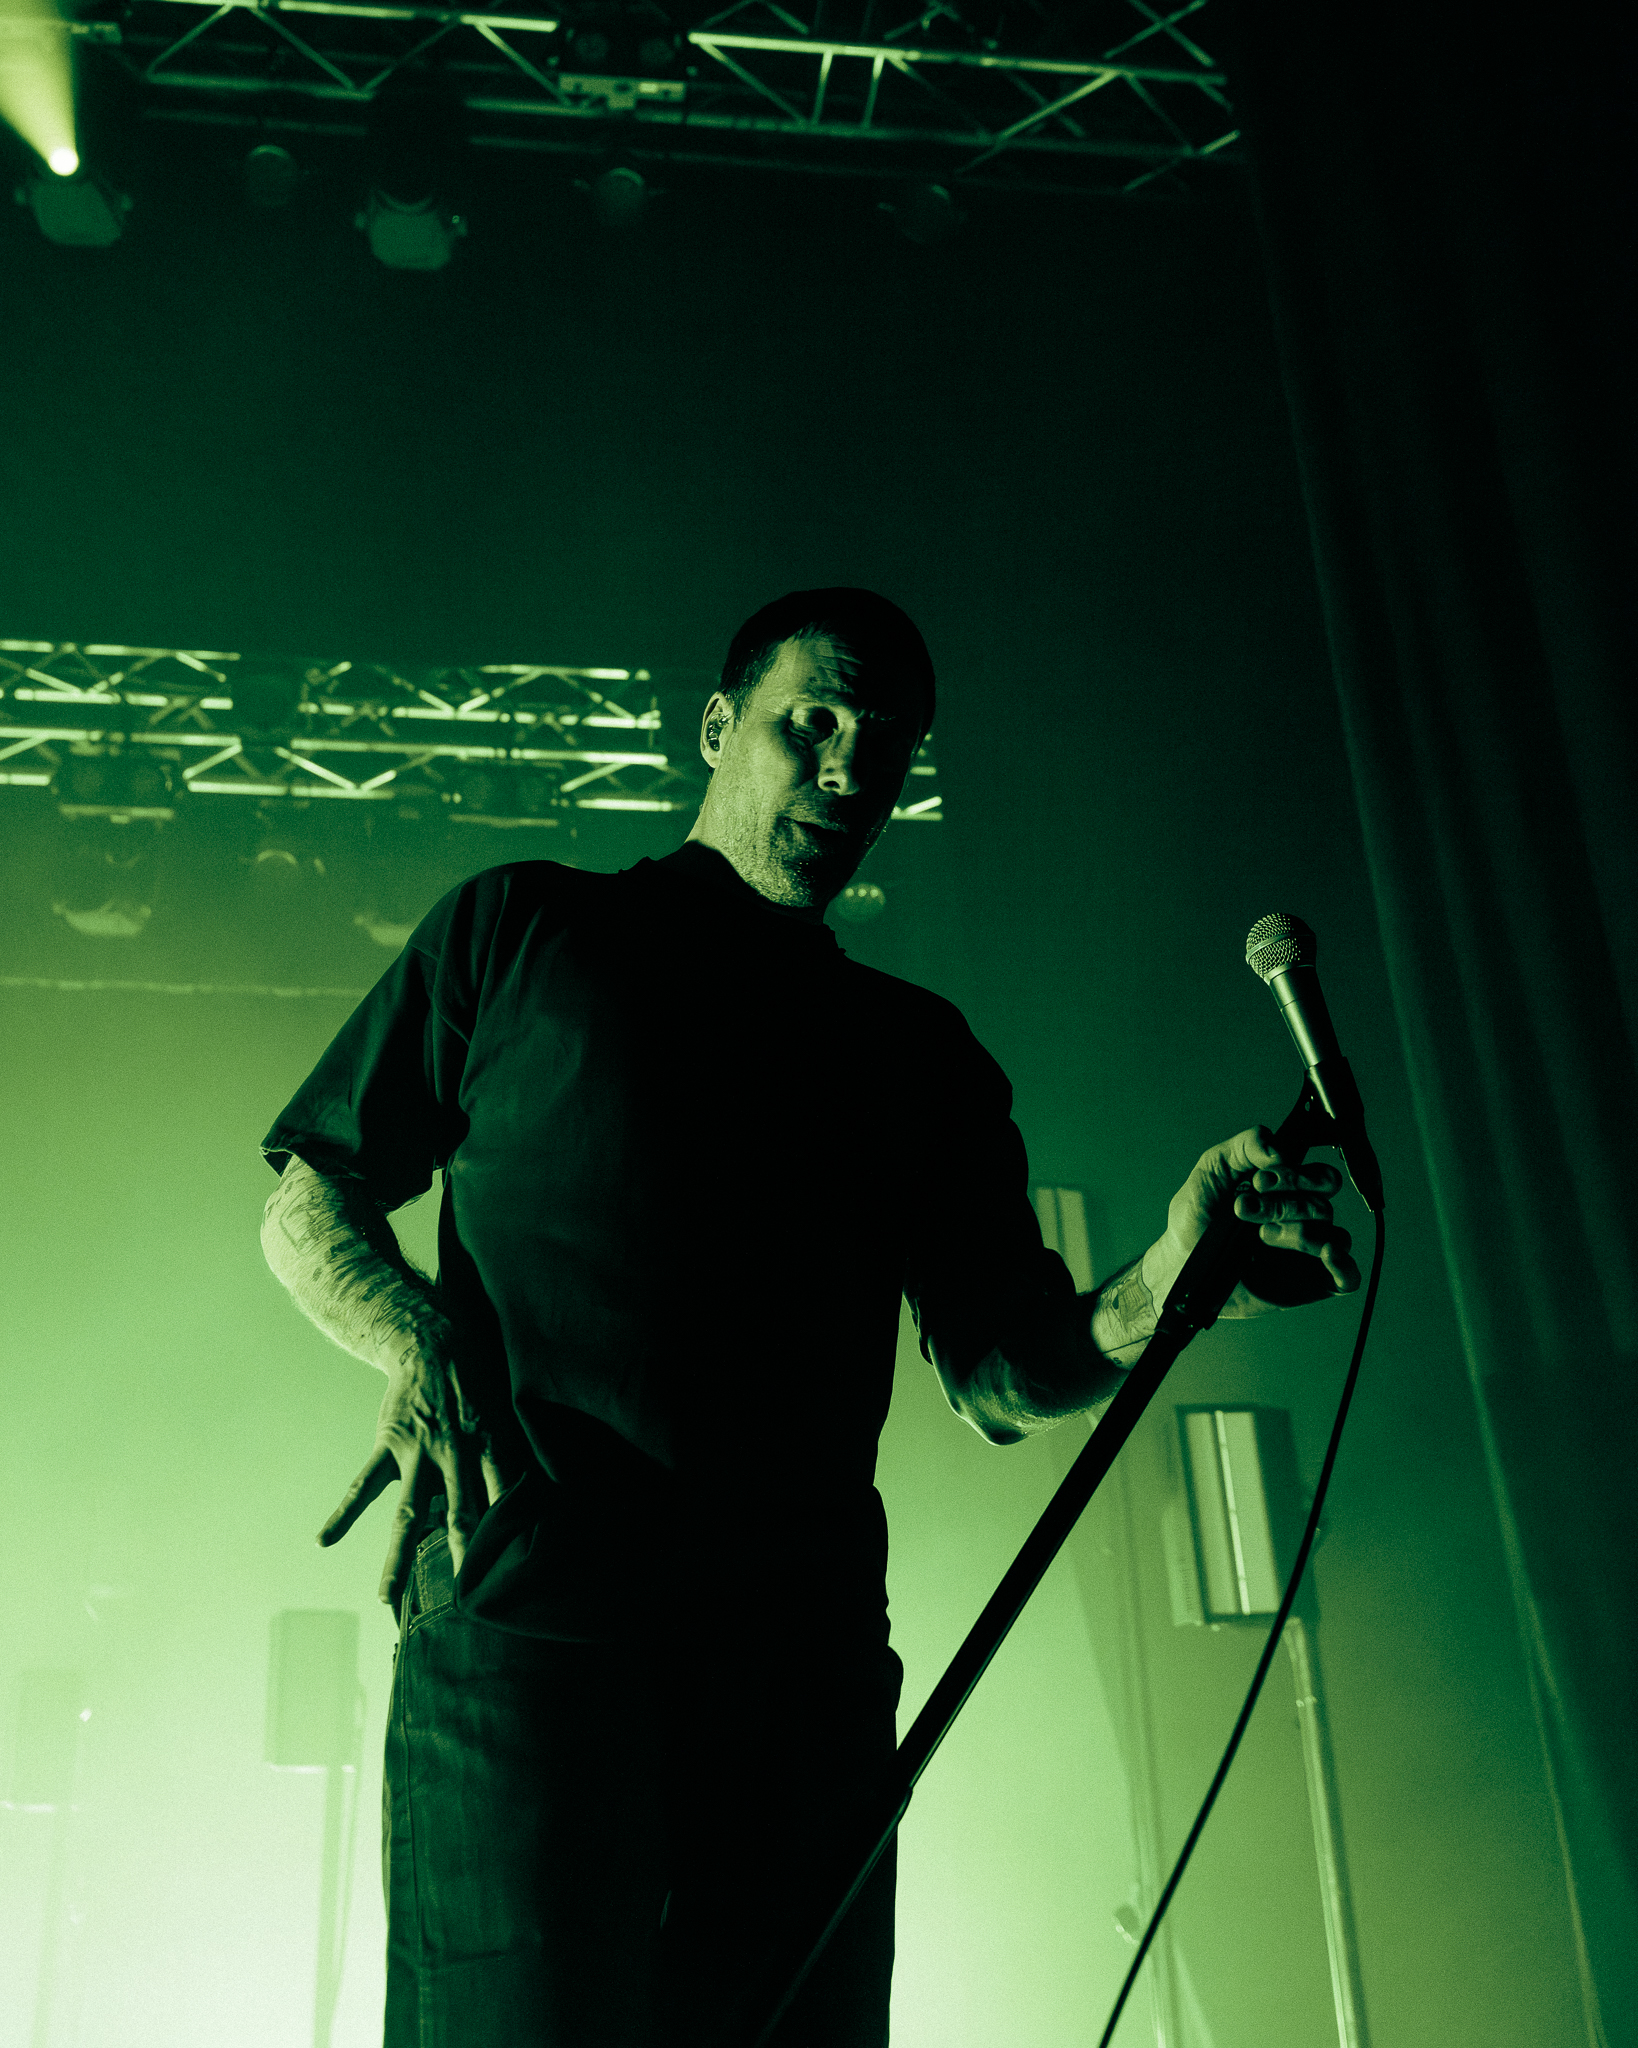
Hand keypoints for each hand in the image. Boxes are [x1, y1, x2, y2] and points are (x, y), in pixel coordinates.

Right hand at [318, 1339, 499, 1618]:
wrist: (435, 1343)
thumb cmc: (480, 1389)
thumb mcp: (509, 1418)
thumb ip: (520, 1461)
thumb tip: (547, 1501)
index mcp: (490, 1446)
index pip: (503, 1496)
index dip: (508, 1531)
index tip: (512, 1571)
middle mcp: (455, 1452)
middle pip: (458, 1513)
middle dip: (460, 1556)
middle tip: (462, 1602)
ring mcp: (418, 1451)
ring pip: (407, 1513)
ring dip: (398, 1557)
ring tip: (386, 1599)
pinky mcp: (389, 1445)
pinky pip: (364, 1484)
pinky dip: (344, 1513)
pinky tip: (326, 1539)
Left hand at [1156, 1126, 1360, 1319]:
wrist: (1181, 1263)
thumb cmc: (1197, 1215)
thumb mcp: (1212, 1168)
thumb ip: (1246, 1145)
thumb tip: (1279, 1150)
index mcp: (1289, 1189)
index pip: (1320, 1176)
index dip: (1294, 1176)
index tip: (1257, 1181)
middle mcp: (1304, 1217)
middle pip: (1325, 1203)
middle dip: (1285, 1205)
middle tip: (1245, 1210)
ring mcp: (1310, 1251)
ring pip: (1334, 1236)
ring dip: (1296, 1233)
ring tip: (1259, 1236)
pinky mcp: (1310, 1283)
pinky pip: (1348, 1277)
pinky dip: (1343, 1265)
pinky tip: (1324, 1254)